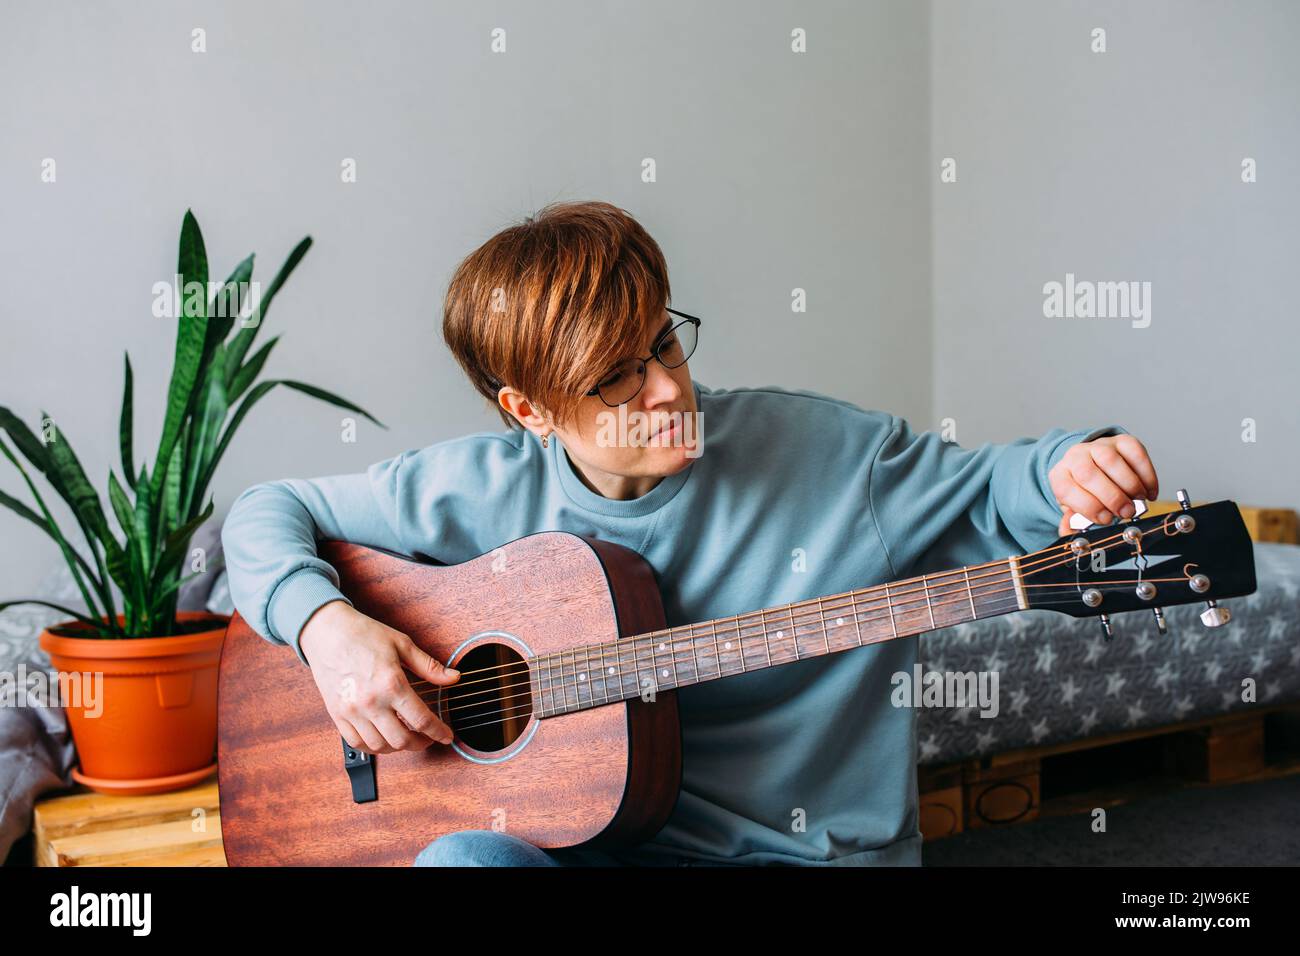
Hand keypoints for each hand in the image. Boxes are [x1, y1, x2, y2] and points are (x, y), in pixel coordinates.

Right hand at [298, 600, 460, 754]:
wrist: (327, 631)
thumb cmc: (363, 634)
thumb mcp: (402, 644)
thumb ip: (429, 666)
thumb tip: (453, 677)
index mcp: (391, 683)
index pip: (421, 719)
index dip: (438, 732)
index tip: (446, 735)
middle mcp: (371, 702)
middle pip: (401, 740)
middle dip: (420, 743)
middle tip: (428, 738)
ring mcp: (352, 711)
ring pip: (379, 746)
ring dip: (397, 747)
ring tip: (406, 738)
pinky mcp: (337, 714)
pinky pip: (355, 743)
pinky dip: (372, 747)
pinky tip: (382, 739)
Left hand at [1048, 434, 1158, 535]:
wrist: (1094, 464)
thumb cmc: (1086, 493)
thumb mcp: (1074, 510)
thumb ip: (1071, 524)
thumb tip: (1071, 529)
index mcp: (1060, 476)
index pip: (1067, 489)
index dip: (1088, 507)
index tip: (1106, 519)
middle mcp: (1076, 456)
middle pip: (1088, 474)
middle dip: (1111, 497)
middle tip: (1127, 512)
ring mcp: (1099, 446)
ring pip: (1112, 461)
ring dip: (1130, 486)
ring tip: (1137, 501)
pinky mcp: (1123, 441)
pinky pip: (1136, 454)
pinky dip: (1146, 475)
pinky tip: (1149, 492)